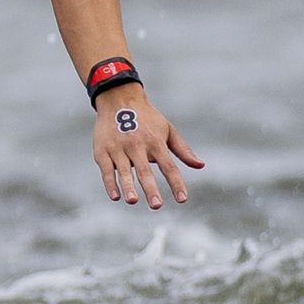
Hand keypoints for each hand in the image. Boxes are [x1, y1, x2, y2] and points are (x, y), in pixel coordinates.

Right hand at [92, 88, 202, 207]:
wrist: (118, 98)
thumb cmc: (147, 118)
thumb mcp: (167, 130)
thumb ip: (183, 150)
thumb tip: (201, 165)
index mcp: (155, 142)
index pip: (169, 166)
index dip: (176, 183)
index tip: (182, 199)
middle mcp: (137, 145)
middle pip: (145, 170)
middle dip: (150, 188)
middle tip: (156, 205)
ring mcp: (118, 148)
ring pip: (124, 171)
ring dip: (128, 186)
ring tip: (132, 201)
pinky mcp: (102, 151)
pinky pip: (107, 169)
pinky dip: (110, 183)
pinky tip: (115, 196)